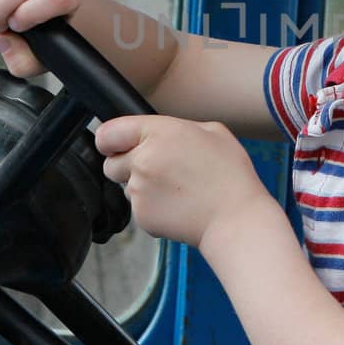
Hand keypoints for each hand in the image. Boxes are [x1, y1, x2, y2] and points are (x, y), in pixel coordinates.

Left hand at [94, 116, 273, 248]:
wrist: (235, 217)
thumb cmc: (229, 174)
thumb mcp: (213, 131)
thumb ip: (178, 127)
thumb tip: (160, 134)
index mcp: (157, 133)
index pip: (108, 133)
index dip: (109, 140)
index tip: (115, 146)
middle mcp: (142, 160)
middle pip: (111, 164)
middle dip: (126, 166)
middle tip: (156, 171)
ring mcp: (139, 191)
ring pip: (126, 187)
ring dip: (143, 188)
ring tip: (177, 190)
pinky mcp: (142, 216)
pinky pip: (138, 208)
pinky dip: (153, 208)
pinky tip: (178, 206)